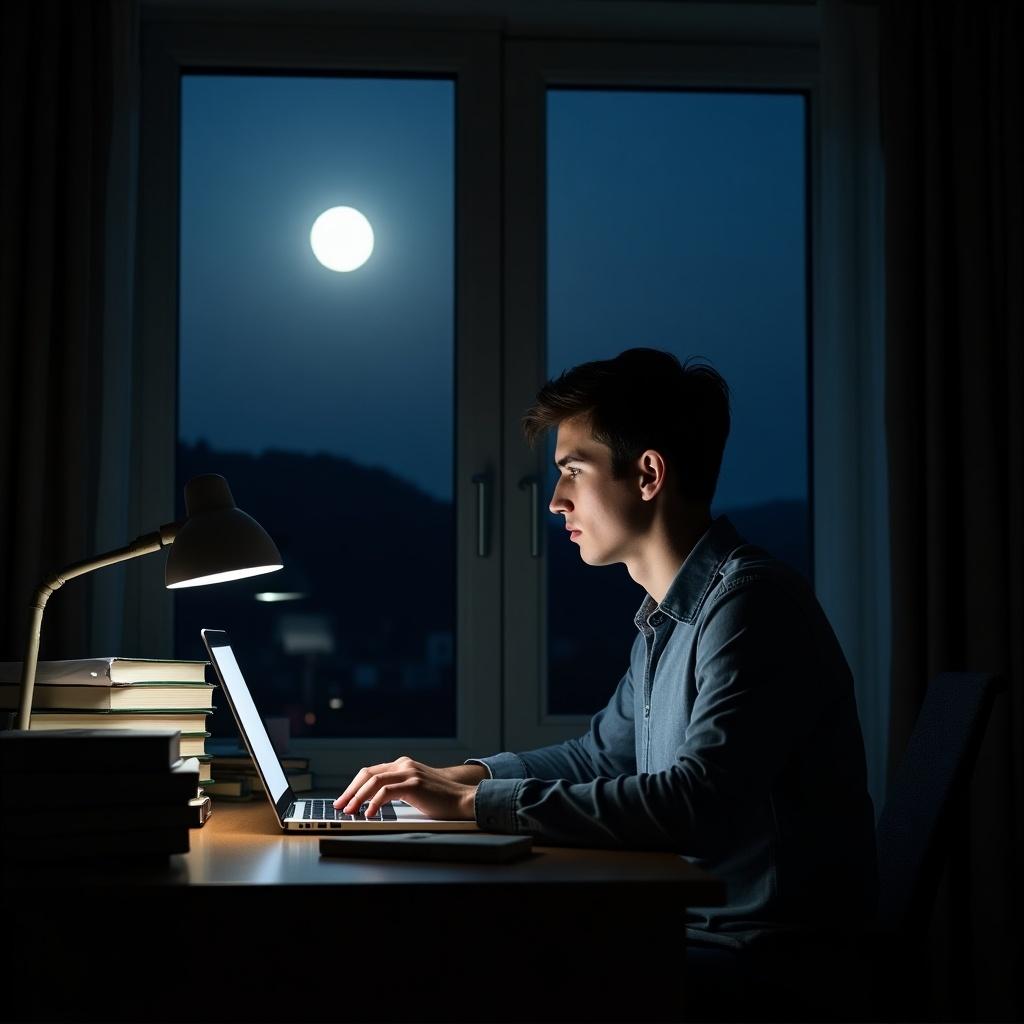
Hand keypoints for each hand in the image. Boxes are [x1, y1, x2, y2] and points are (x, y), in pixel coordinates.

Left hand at [333, 758, 485, 819]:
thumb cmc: (439, 800)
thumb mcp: (413, 790)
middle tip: (340, 806)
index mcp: (402, 765)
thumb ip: (396, 790)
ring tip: (350, 811)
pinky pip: (387, 791)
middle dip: (350, 791)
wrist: (462, 800)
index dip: (353, 787)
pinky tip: (369, 814)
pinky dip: (374, 803)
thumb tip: (371, 803)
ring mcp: (409, 772)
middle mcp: (404, 765)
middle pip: (368, 774)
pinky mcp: (414, 783)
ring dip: (358, 797)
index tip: (343, 800)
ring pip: (374, 781)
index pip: (369, 772)